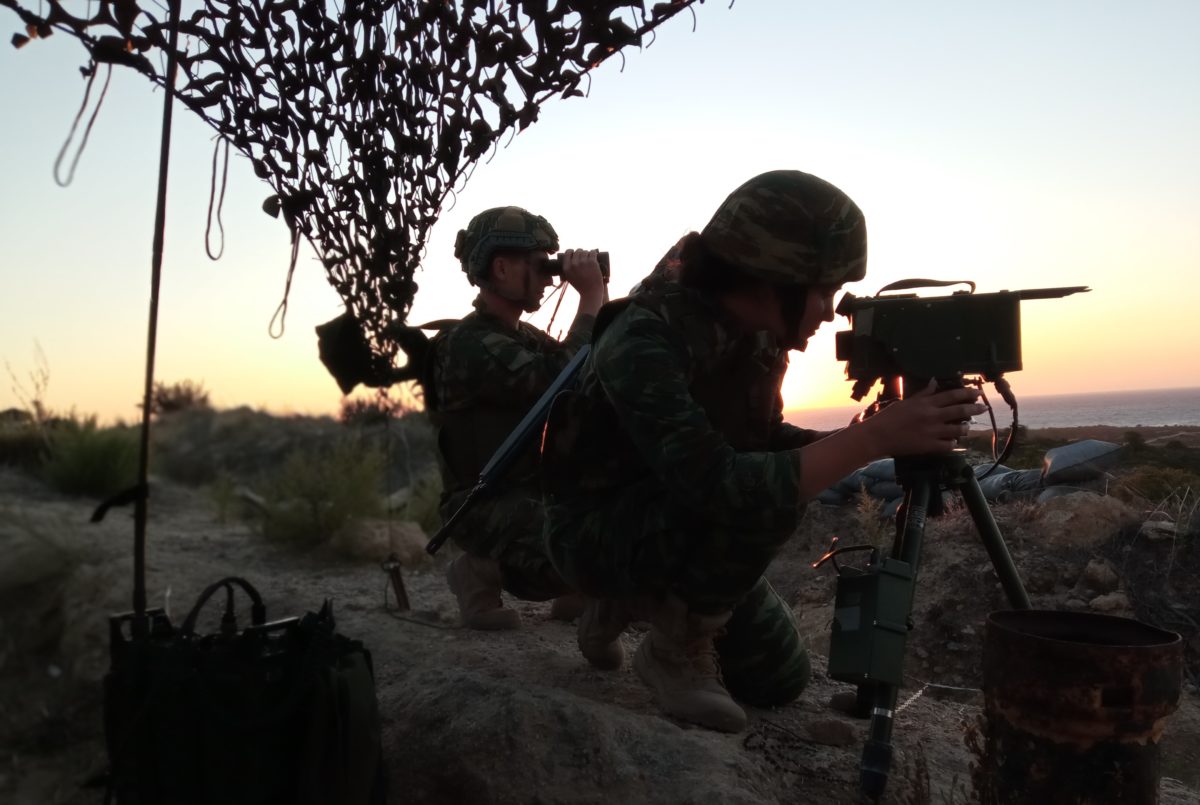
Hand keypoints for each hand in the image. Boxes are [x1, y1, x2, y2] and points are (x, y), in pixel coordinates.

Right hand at [559, 248, 605, 299]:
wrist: (590, 292)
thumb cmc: (581, 286)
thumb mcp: (569, 278)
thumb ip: (568, 270)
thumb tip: (569, 261)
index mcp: (567, 268)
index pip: (568, 252)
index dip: (572, 251)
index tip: (575, 253)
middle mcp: (574, 264)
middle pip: (577, 251)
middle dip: (581, 252)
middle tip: (584, 257)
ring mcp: (583, 262)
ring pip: (585, 251)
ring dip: (588, 253)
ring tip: (590, 258)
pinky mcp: (592, 262)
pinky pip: (593, 252)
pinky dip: (594, 253)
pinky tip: (594, 255)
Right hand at [862, 381, 984, 456]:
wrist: (877, 436)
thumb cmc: (888, 417)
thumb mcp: (906, 402)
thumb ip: (923, 393)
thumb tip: (934, 381)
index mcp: (926, 404)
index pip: (952, 395)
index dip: (967, 393)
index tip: (978, 393)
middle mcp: (932, 416)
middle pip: (959, 411)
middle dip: (974, 408)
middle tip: (984, 407)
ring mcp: (932, 432)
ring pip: (957, 429)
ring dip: (965, 428)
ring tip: (967, 427)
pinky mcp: (929, 446)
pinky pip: (948, 445)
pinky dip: (953, 443)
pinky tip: (953, 442)